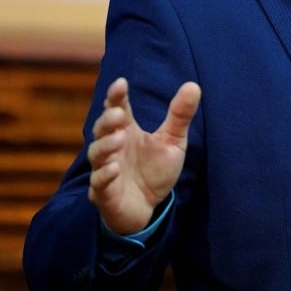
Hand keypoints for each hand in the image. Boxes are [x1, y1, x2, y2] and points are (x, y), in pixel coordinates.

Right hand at [87, 77, 200, 234]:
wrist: (149, 207)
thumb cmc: (155, 170)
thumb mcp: (173, 141)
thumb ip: (180, 115)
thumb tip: (193, 85)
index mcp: (126, 131)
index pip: (118, 108)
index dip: (116, 96)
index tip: (121, 83)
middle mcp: (112, 147)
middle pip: (102, 129)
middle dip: (107, 119)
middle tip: (119, 113)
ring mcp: (105, 170)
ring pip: (97, 154)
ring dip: (105, 145)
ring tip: (119, 138)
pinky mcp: (104, 193)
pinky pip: (99, 182)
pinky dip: (104, 175)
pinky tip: (114, 168)